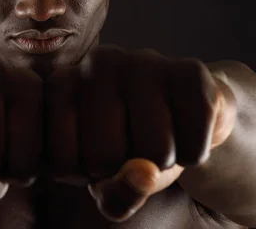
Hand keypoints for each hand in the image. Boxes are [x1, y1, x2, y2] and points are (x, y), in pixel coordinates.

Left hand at [45, 45, 236, 221]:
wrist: (183, 111)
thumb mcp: (109, 179)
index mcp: (61, 84)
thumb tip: (143, 172)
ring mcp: (142, 60)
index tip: (96, 156)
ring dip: (164, 163)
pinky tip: (185, 130)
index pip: (62, 162)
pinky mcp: (189, 70)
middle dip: (125, 170)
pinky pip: (192, 144)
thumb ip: (115, 195)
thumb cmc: (132, 143)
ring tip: (159, 138)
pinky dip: (195, 153)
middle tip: (133, 147)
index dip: (86, 176)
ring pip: (152, 151)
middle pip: (103, 157)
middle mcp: (95, 63)